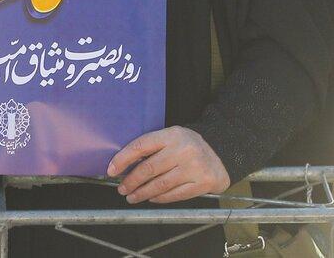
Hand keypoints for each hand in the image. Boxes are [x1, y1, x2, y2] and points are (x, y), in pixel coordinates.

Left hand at [108, 126, 230, 203]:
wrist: (222, 151)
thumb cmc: (188, 145)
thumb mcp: (171, 137)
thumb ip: (152, 148)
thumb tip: (125, 165)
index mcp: (171, 135)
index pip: (140, 146)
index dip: (123, 159)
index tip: (111, 170)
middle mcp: (183, 150)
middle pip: (149, 168)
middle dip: (131, 181)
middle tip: (122, 188)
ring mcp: (194, 168)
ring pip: (160, 184)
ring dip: (142, 193)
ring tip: (132, 197)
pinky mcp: (203, 183)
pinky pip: (175, 194)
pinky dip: (160, 198)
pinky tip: (151, 198)